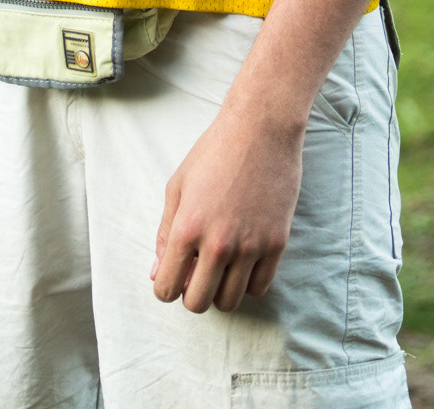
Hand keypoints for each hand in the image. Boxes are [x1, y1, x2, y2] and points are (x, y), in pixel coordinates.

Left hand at [151, 105, 303, 312]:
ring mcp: (250, 247)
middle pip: (198, 303)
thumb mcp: (178, 186)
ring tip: (219, 266)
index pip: (167, 288)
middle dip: (191, 293)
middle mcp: (218, 244)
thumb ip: (164, 233)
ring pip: (229, 301)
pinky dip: (247, 282)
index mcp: (187, 228)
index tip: (172, 277)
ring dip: (220, 290)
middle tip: (196, 272)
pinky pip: (259, 288)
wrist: (260, 129)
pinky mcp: (276, 244)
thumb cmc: (214, 152)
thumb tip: (157, 274)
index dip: (165, 287)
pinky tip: (242, 262)